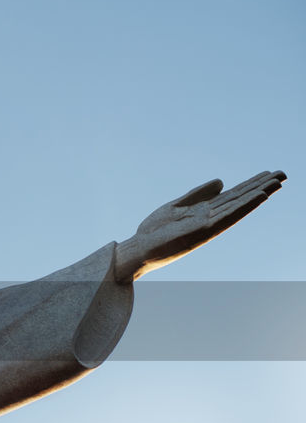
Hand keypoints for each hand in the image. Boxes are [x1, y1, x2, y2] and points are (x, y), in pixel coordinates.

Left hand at [114, 170, 286, 281]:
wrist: (138, 249)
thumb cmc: (155, 230)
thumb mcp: (176, 206)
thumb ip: (198, 194)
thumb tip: (222, 181)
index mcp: (205, 211)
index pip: (233, 195)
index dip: (251, 184)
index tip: (269, 173)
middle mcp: (211, 218)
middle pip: (240, 199)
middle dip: (261, 187)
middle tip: (283, 174)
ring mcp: (209, 225)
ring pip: (238, 207)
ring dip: (258, 195)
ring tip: (277, 183)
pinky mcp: (203, 232)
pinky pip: (228, 217)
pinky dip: (244, 207)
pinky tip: (259, 197)